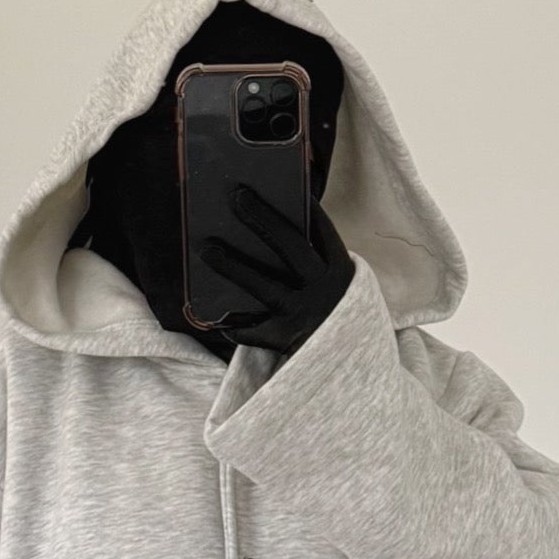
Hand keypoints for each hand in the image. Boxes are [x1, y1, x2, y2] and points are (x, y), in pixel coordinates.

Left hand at [198, 185, 354, 353]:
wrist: (351, 373)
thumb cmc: (333, 321)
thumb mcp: (337, 291)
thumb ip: (315, 266)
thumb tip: (274, 230)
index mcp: (341, 273)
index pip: (323, 232)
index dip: (305, 208)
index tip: (286, 184)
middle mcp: (325, 291)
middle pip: (291, 248)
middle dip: (263, 219)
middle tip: (237, 196)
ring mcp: (305, 315)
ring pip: (265, 285)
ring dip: (234, 265)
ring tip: (207, 248)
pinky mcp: (287, 341)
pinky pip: (254, 331)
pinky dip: (236, 326)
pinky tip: (216, 320)